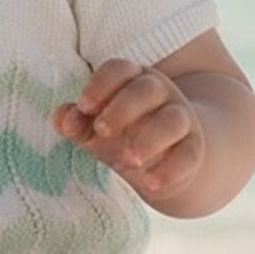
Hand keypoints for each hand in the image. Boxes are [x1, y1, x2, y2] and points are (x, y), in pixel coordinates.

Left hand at [55, 58, 204, 200]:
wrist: (163, 158)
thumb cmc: (120, 134)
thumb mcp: (94, 129)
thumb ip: (77, 122)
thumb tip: (61, 120)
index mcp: (130, 80)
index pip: (120, 69)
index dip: (101, 84)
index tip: (84, 106)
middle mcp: (159, 93)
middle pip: (147, 88)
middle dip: (123, 108)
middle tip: (102, 131)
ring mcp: (180, 118)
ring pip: (172, 120)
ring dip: (150, 138)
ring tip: (128, 160)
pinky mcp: (193, 147)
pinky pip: (189, 154)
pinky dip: (171, 169)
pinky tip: (150, 184)